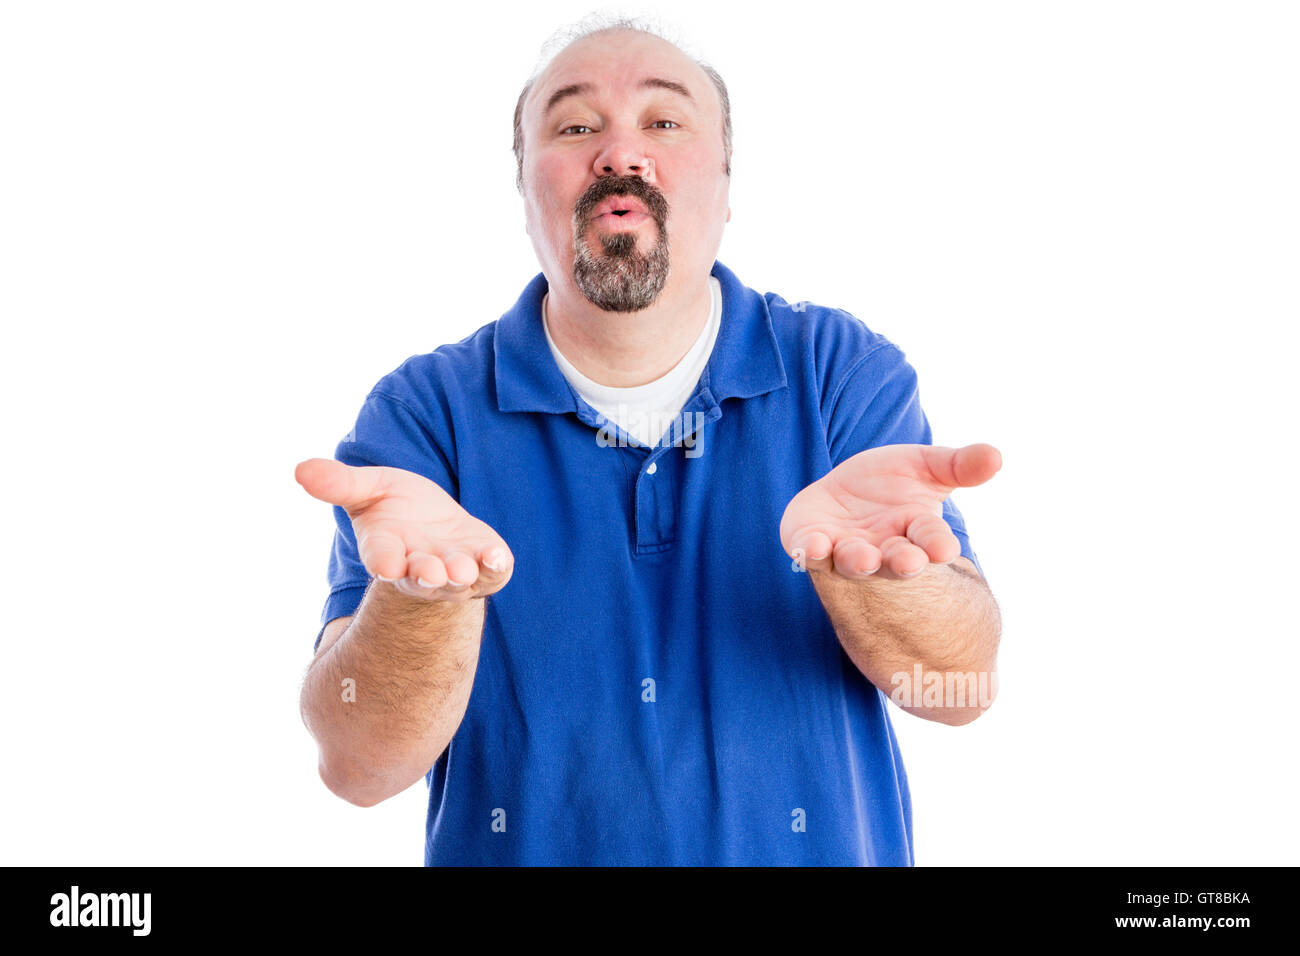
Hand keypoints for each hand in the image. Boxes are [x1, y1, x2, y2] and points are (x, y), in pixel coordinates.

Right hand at [295, 458, 513, 600]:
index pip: (382, 559)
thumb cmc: (396, 508)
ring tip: (460, 569)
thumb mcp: (368, 489)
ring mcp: (454, 571)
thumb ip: (340, 484)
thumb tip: (301, 469)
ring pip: (457, 581)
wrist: (435, 525)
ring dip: (459, 575)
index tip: (386, 566)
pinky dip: (495, 567)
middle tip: (430, 573)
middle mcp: (419, 567)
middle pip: (421, 578)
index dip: (384, 562)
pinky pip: (492, 574)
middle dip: (426, 576)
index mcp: (387, 549)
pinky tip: (497, 555)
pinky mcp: (484, 567)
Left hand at [780, 443, 1000, 581]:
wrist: (843, 495)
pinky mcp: (811, 543)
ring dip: (858, 561)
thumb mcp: (928, 467)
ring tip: (863, 558)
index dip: (937, 545)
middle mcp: (884, 548)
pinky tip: (811, 547)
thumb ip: (960, 465)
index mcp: (916, 531)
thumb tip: (997, 456)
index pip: (932, 540)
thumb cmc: (893, 483)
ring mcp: (846, 550)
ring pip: (854, 562)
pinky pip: (810, 552)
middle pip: (896, 560)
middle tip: (909, 562)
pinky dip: (811, 551)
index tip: (944, 550)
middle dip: (902, 561)